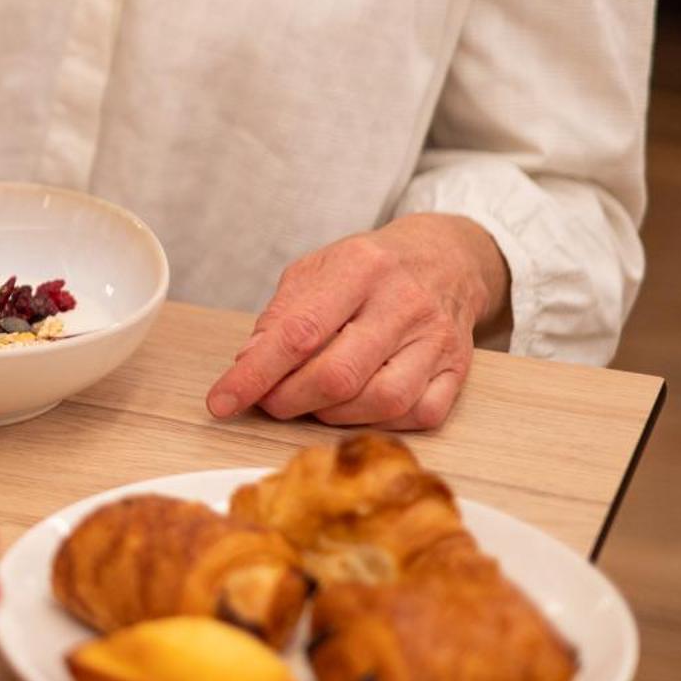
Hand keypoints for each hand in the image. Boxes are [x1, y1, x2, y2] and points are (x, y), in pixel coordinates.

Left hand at [205, 214, 510, 430]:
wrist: (445, 258)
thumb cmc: (368, 269)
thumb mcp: (315, 270)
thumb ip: (280, 315)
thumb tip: (247, 365)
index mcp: (360, 268)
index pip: (298, 332)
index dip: (254, 374)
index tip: (222, 401)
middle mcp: (404, 303)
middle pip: (338, 375)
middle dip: (288, 400)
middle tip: (268, 401)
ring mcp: (436, 339)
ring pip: (380, 401)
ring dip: (331, 415)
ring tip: (311, 400)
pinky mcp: (458, 370)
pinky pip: (418, 415)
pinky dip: (378, 422)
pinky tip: (356, 407)